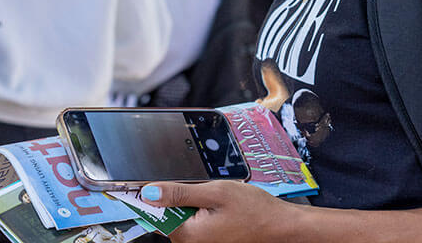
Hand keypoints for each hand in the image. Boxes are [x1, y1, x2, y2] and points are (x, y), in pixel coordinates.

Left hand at [139, 180, 292, 241]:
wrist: (280, 225)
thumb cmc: (254, 210)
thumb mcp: (214, 192)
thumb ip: (179, 192)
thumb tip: (149, 192)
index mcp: (188, 234)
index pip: (155, 214)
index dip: (152, 195)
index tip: (142, 185)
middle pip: (168, 214)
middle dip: (180, 197)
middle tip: (203, 191)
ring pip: (182, 216)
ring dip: (192, 203)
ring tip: (215, 200)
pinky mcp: (208, 240)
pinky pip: (194, 222)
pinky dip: (201, 211)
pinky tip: (218, 208)